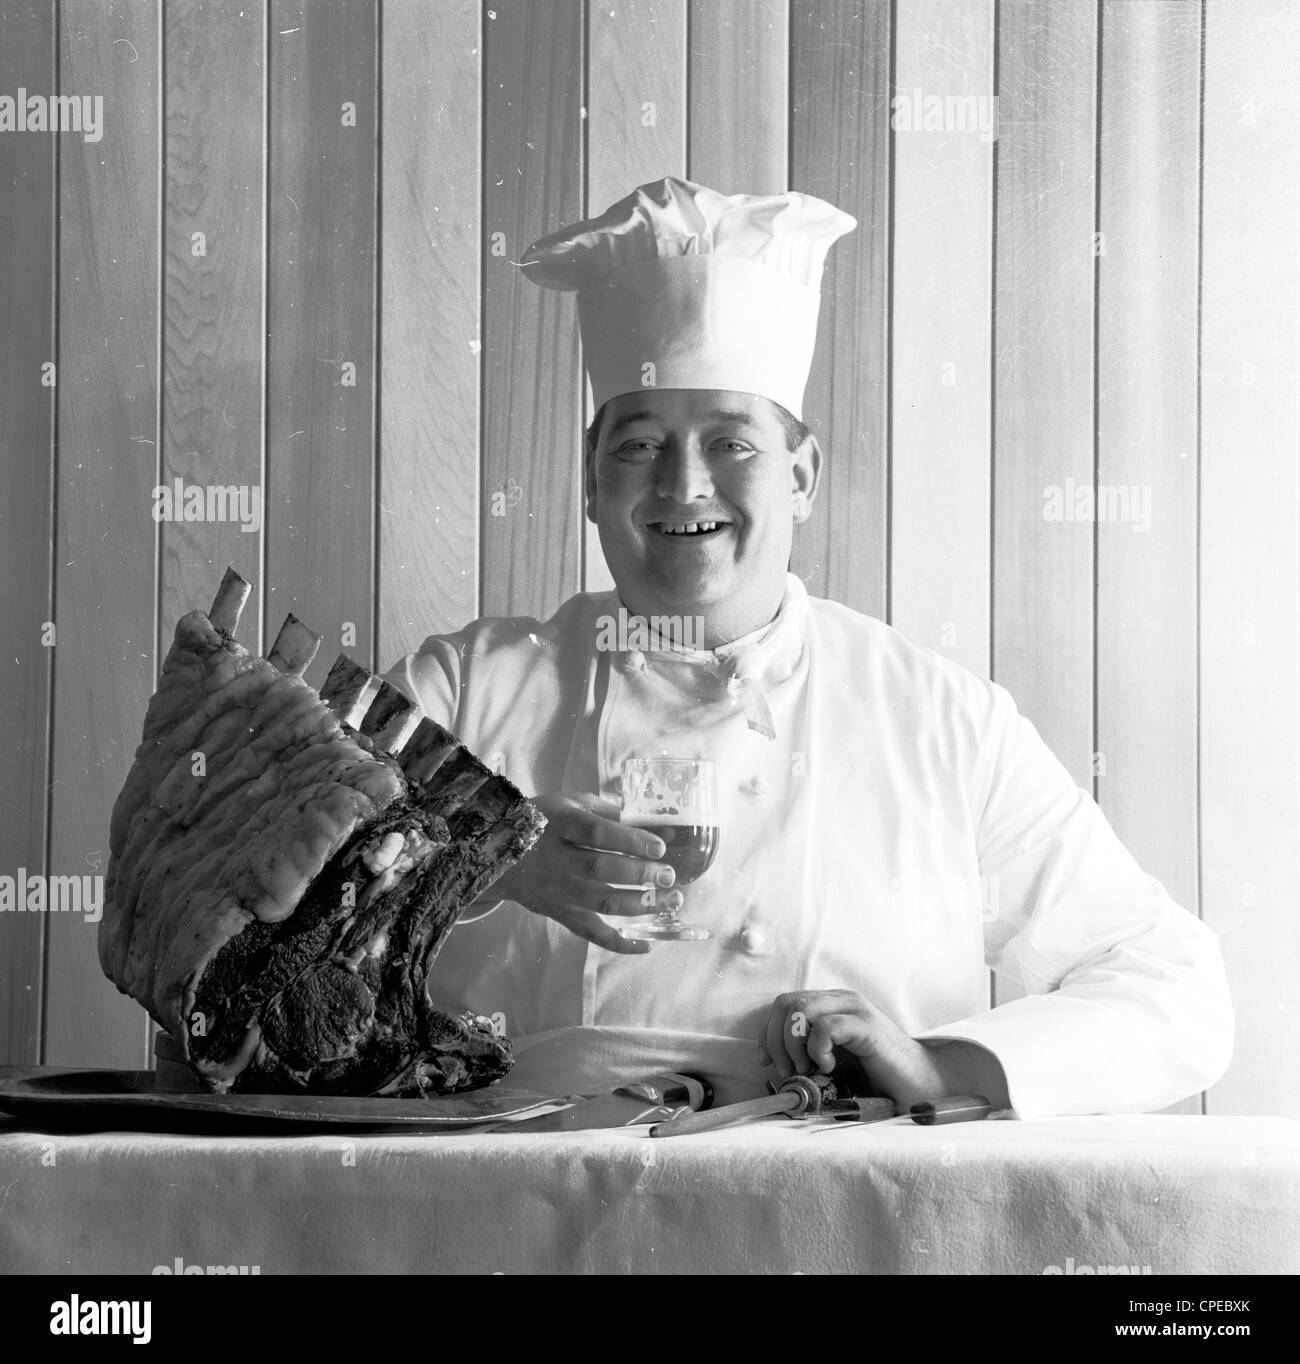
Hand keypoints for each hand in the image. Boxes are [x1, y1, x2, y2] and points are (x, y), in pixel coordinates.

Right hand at [489, 792, 681, 954]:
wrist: (495, 854)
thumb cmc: (541, 821)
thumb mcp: (568, 803)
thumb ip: (605, 811)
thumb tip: (648, 821)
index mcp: (560, 825)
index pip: (597, 833)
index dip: (629, 840)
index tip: (659, 847)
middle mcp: (557, 859)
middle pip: (601, 869)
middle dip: (640, 873)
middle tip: (668, 875)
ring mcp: (558, 890)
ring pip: (602, 902)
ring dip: (640, 904)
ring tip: (671, 900)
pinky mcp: (560, 913)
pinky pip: (590, 933)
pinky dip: (619, 942)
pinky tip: (647, 943)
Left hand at [758, 989, 989, 1109]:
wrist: (923, 1087)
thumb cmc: (877, 1080)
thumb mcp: (834, 1064)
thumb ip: (807, 1056)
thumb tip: (772, 1067)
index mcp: (831, 1005)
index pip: (783, 1004)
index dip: (768, 1034)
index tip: (770, 1064)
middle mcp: (841, 1000)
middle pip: (786, 1003)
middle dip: (776, 1041)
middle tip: (789, 1072)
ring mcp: (855, 1010)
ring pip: (800, 1009)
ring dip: (793, 1045)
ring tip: (808, 1070)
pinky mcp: (867, 1026)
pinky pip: (826, 1026)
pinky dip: (817, 1049)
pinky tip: (829, 1067)